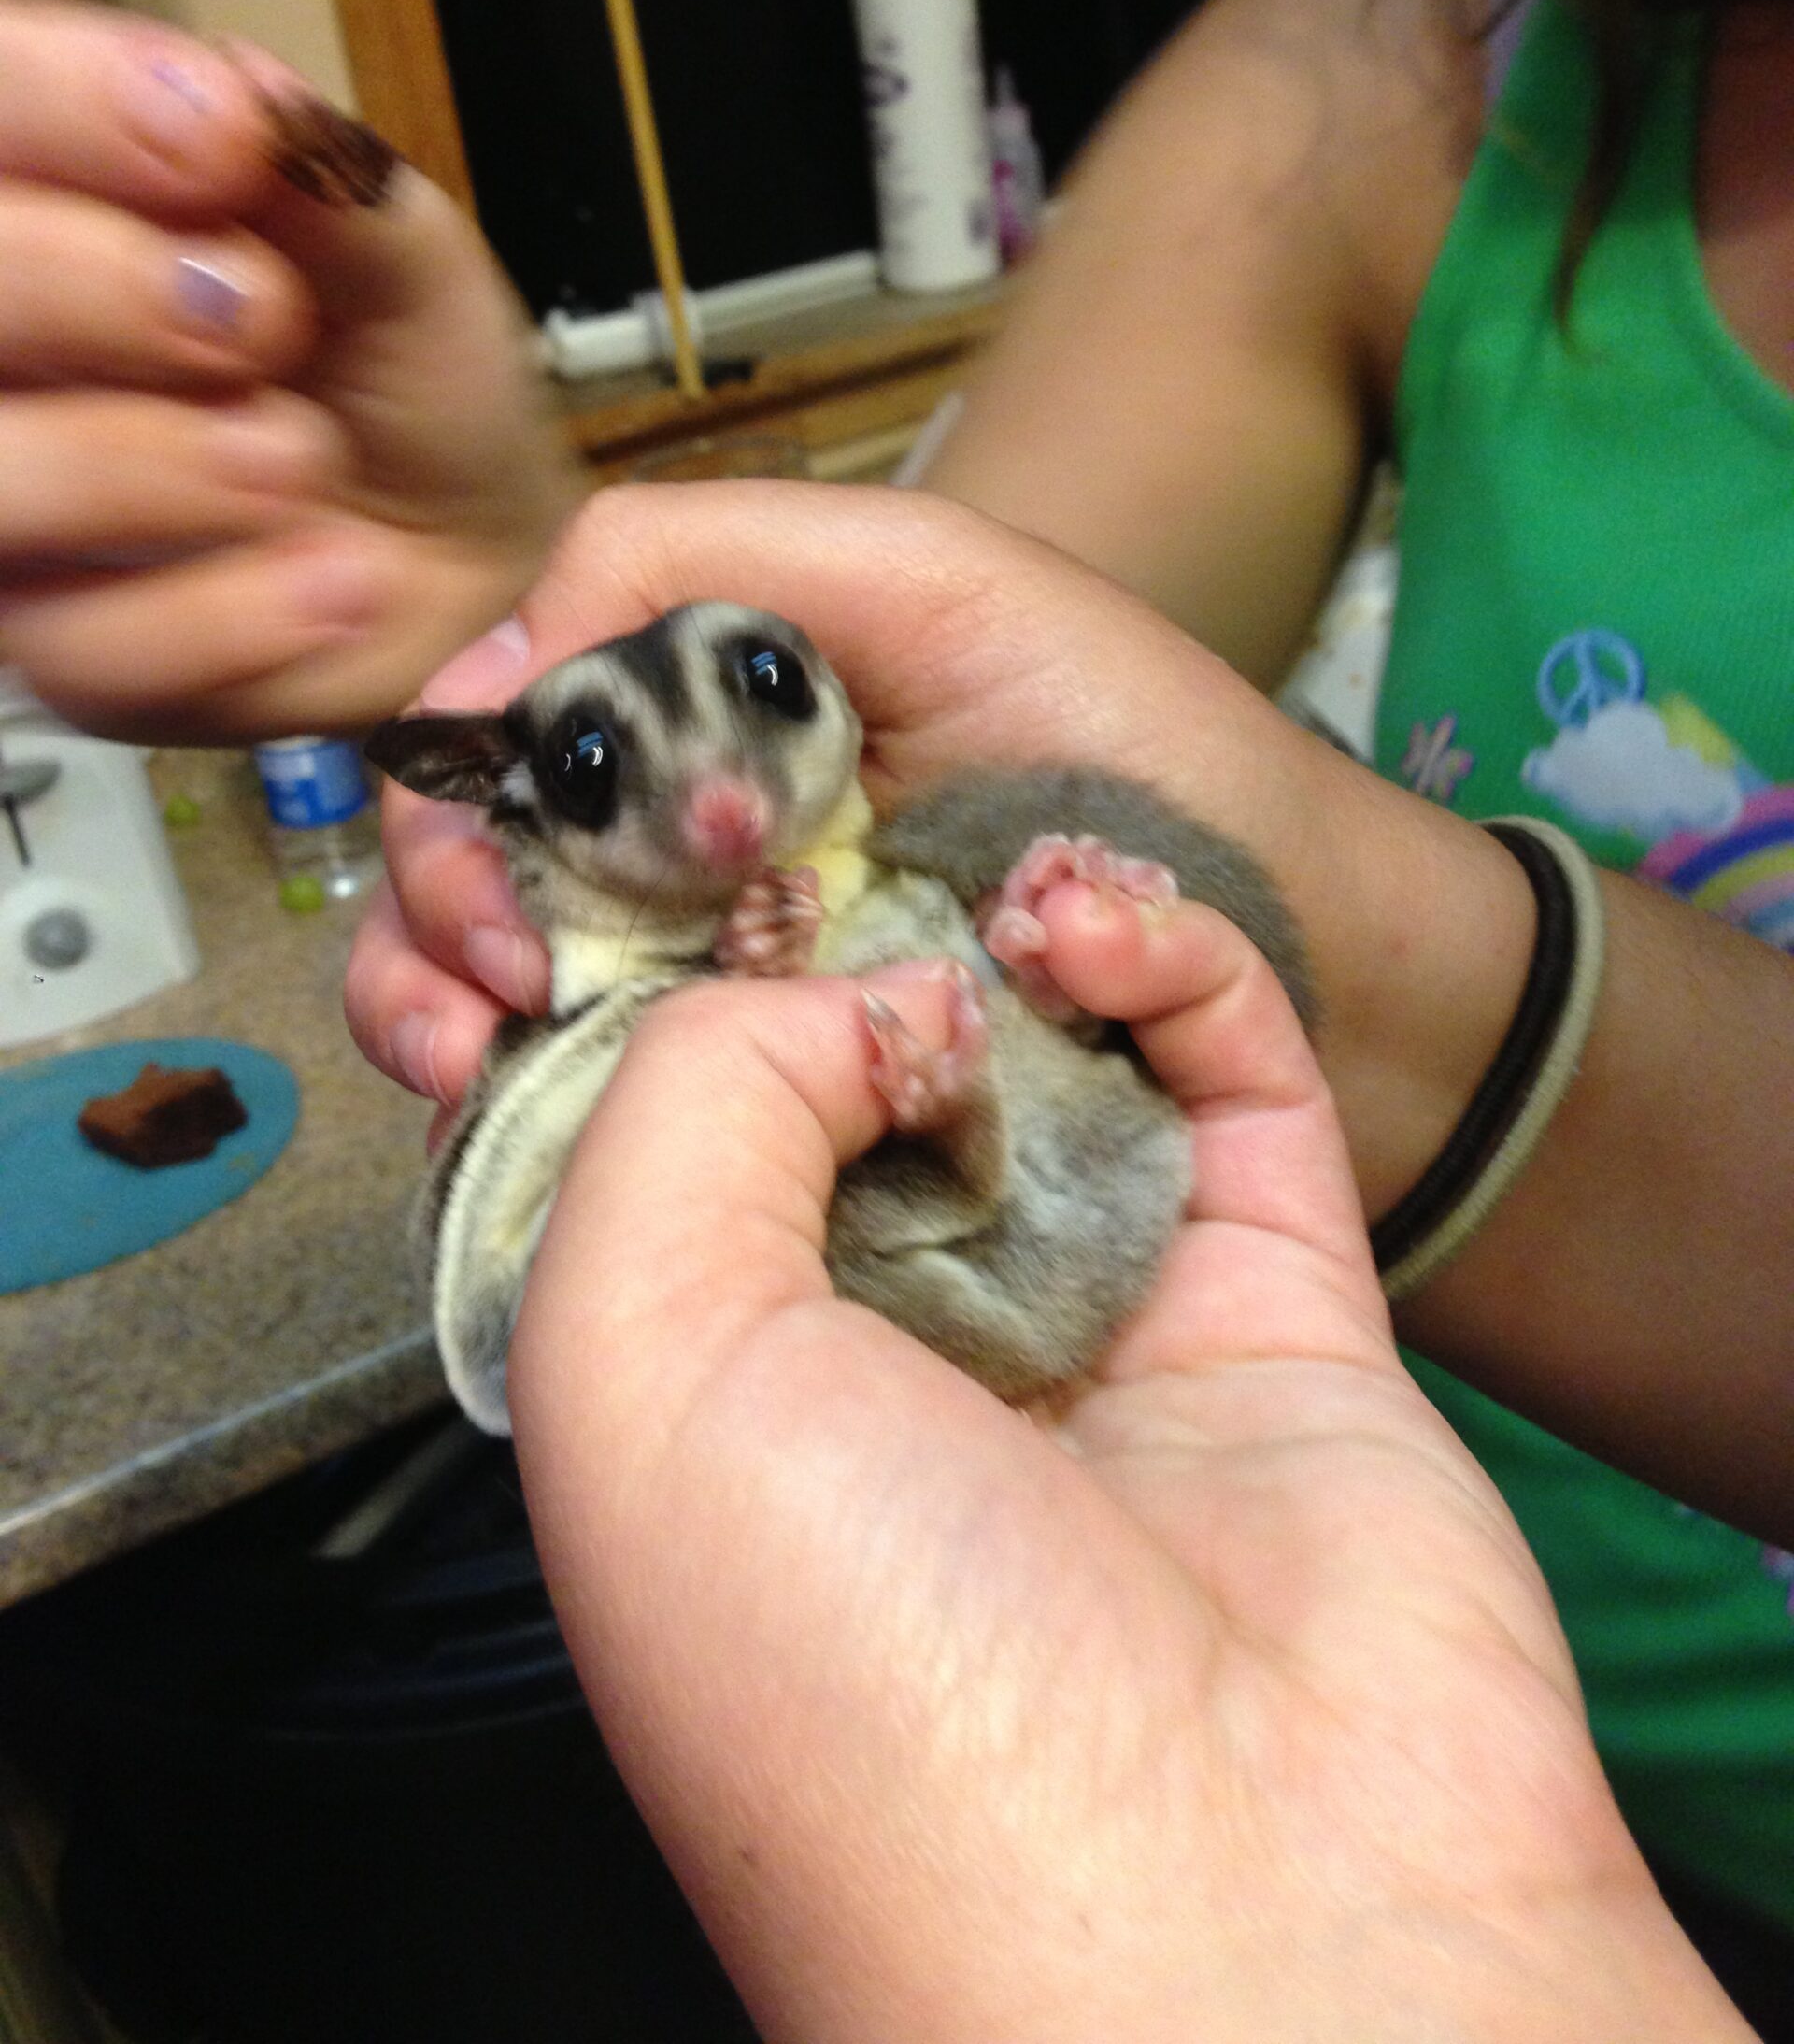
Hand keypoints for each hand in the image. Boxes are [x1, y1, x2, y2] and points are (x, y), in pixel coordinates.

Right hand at [0, 0, 573, 742]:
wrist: (485, 562)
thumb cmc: (412, 385)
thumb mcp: (407, 259)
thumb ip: (330, 177)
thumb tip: (247, 90)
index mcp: (58, 207)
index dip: (60, 105)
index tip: (214, 138)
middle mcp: (8, 352)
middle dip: (97, 286)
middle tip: (261, 315)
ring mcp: (20, 508)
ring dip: (156, 463)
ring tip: (298, 460)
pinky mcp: (70, 652)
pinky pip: (85, 643)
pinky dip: (233, 612)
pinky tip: (331, 584)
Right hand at [346, 478, 1533, 1223]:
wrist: (1306, 959)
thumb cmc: (1140, 754)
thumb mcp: (939, 584)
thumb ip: (716, 565)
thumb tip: (497, 667)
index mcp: (718, 716)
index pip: (509, 737)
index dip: (458, 793)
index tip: (501, 868)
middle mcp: (700, 848)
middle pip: (481, 872)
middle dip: (441, 919)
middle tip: (496, 986)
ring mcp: (741, 984)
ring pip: (520, 995)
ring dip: (455, 1018)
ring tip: (489, 1061)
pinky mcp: (791, 1109)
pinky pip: (622, 1111)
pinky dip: (551, 1117)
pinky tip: (540, 1125)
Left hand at [509, 884, 1739, 2042]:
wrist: (1225, 1906)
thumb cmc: (871, 1695)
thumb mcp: (639, 1366)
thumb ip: (689, 1103)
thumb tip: (852, 994)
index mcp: (702, 1399)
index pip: (664, 1134)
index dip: (674, 981)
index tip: (701, 860)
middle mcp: (886, 1362)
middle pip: (859, 1073)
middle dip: (854, 942)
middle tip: (863, 850)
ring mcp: (1091, 1330)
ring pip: (1050, 1059)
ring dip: (1019, 932)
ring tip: (1012, 894)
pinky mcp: (1274, 1305)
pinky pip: (1233, 1083)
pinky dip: (1177, 966)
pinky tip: (1107, 927)